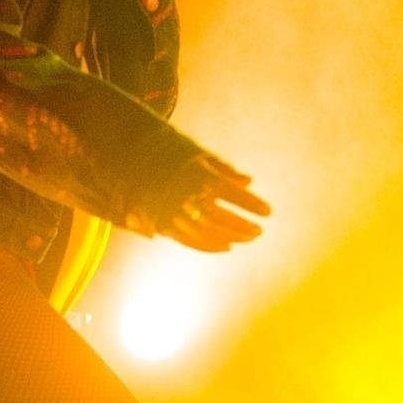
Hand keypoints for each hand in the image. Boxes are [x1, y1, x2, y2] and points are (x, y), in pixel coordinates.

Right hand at [153, 152, 270, 252]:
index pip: (231, 192)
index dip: (251, 204)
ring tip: (248, 238)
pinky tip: (227, 246)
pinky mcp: (164, 225)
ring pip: (207, 232)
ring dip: (231, 237)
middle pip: (221, 217)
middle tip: (259, 231)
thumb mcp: (200, 156)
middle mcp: (186, 196)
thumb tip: (249, 181)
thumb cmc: (174, 157)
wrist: (134, 163)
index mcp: (197, 175)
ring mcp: (175, 213)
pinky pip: (190, 241)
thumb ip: (225, 170)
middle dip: (243, 226)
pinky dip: (210, 246)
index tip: (268, 212)